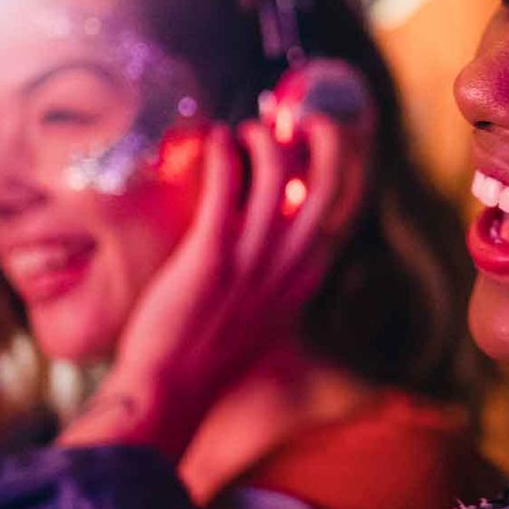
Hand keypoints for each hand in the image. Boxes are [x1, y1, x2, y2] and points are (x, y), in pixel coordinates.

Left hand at [63, 112, 367, 458]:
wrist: (169, 391)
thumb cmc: (208, 354)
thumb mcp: (262, 314)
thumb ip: (275, 277)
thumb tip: (271, 242)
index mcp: (304, 276)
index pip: (339, 208)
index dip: (337, 166)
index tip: (319, 141)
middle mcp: (287, 266)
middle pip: (326, 185)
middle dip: (323, 140)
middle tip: (300, 117)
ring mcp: (251, 261)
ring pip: (275, 177)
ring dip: (262, 141)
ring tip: (243, 130)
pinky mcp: (210, 256)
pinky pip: (225, 189)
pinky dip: (223, 155)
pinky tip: (214, 139)